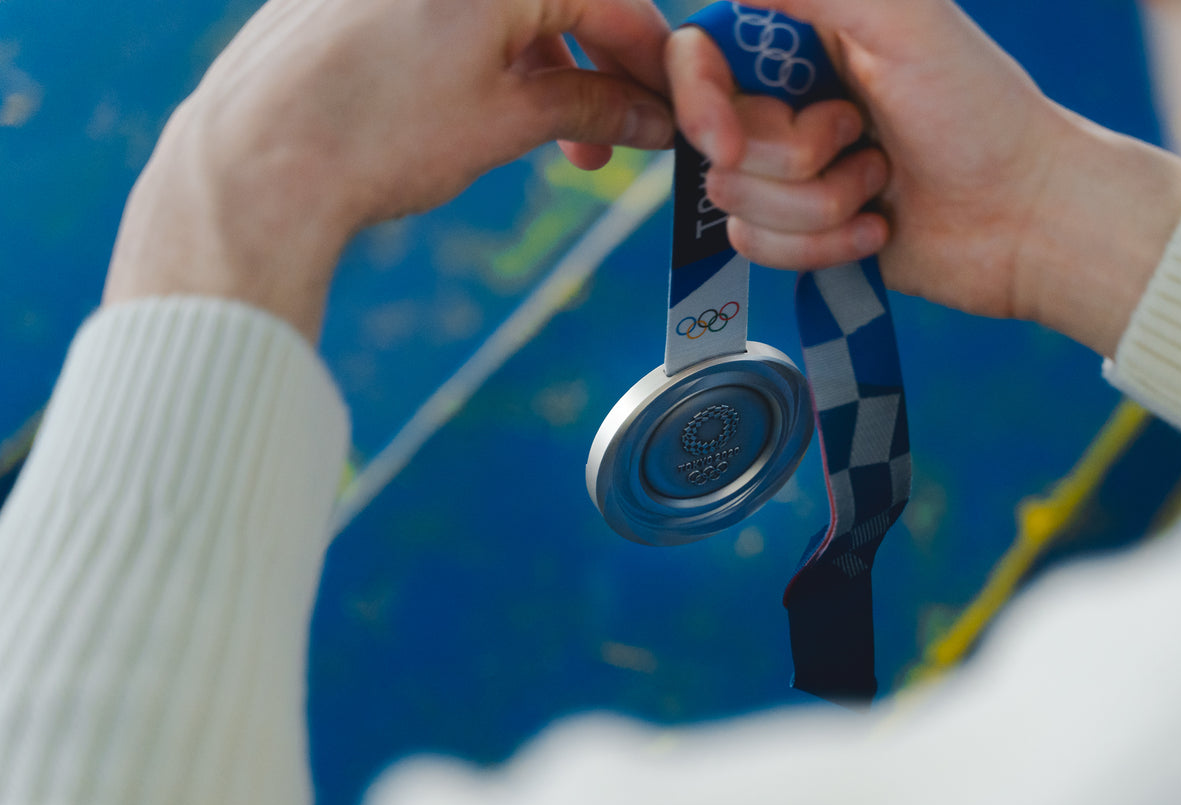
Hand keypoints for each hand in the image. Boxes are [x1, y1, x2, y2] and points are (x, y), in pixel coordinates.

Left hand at [104, 0, 674, 339]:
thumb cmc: (374, 135)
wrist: (254, 160)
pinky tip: (486, 109)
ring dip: (542, 67)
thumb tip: (647, 118)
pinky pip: (448, 9)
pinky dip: (485, 52)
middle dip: (598, 66)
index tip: (672, 108)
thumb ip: (590, 107)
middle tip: (617, 135)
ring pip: (502, 7)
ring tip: (554, 141)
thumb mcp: (503, 121)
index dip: (650, 59)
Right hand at [667, 0, 1180, 356]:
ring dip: (817, 205)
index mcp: (803, 34)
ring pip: (735, 201)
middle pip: (714, 141)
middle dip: (791, 159)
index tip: (726, 138)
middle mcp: (790, 98)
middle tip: (864, 141)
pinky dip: (822, 246)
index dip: (698, 100)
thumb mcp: (903, 20)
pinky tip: (877, 230)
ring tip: (880, 184)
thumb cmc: (981, 114)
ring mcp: (794, 170)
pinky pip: (758, 248)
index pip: (698, 55)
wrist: (1026, 220)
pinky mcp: (806, 231)